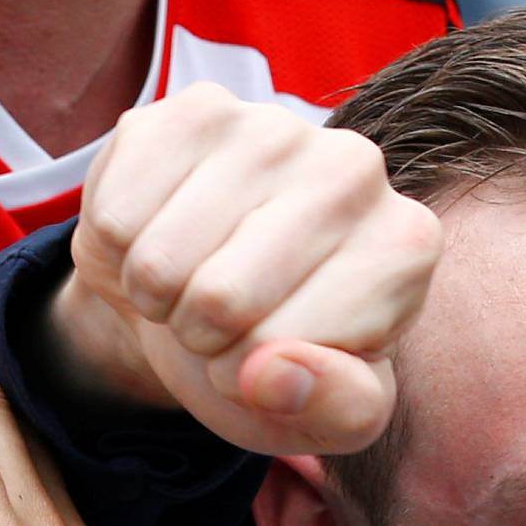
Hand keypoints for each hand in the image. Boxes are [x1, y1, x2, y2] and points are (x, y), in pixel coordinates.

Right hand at [55, 83, 441, 455]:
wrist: (206, 300)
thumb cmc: (277, 360)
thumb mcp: (327, 416)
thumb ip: (337, 411)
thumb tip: (274, 374)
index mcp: (406, 251)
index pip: (285, 350)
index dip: (255, 379)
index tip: (275, 356)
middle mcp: (357, 171)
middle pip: (220, 301)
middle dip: (203, 337)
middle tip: (226, 321)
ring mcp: (275, 126)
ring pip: (160, 262)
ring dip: (158, 296)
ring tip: (193, 280)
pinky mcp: (195, 108)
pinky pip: (119, 218)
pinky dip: (122, 249)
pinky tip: (162, 233)